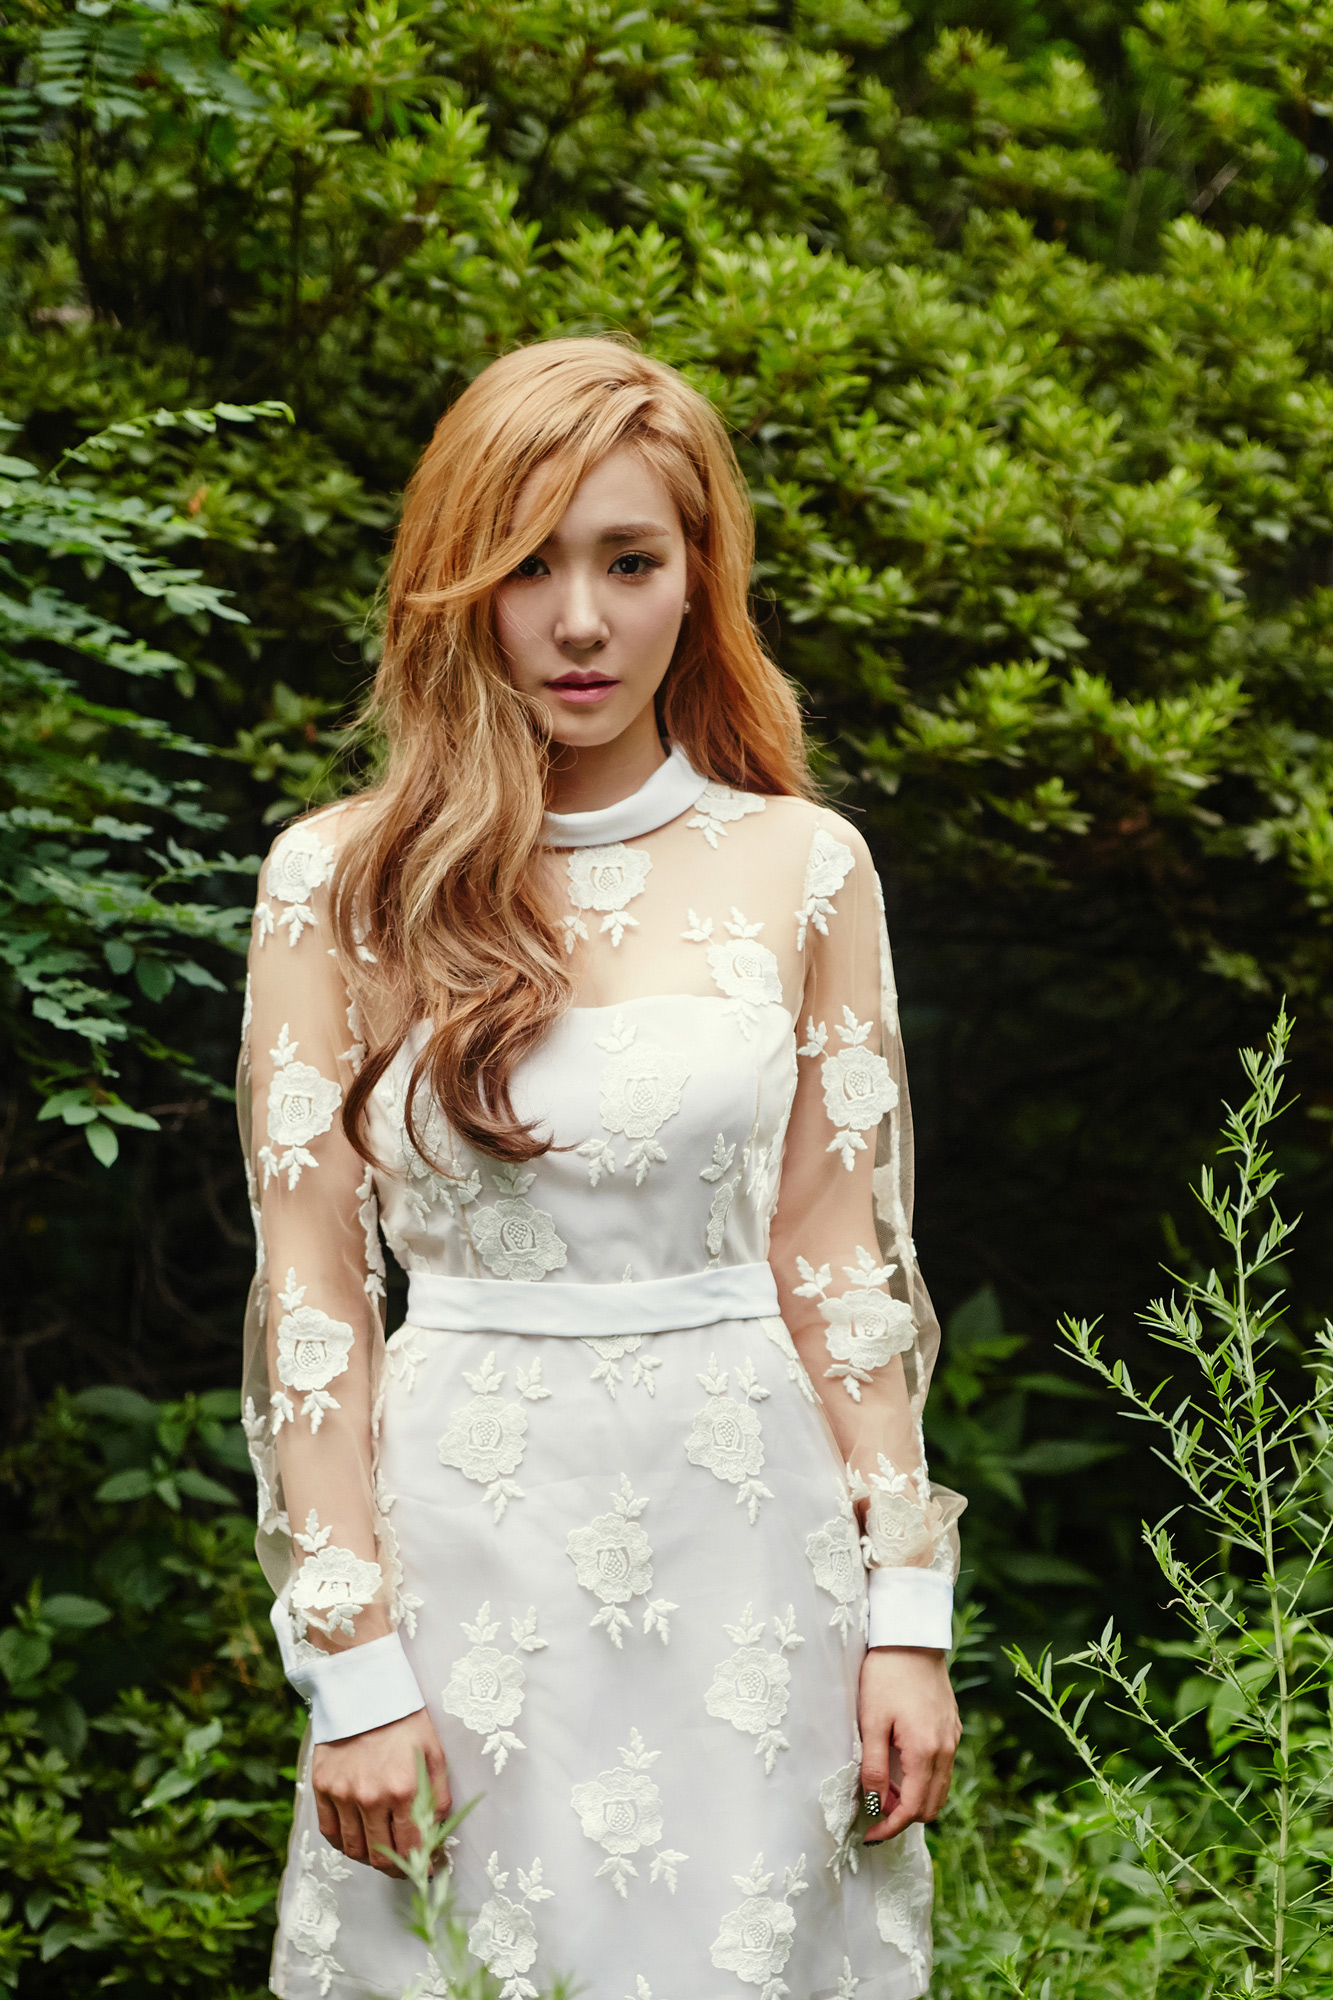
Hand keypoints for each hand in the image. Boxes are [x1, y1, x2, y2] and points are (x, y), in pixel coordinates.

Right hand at [312, 1708, 451, 1875]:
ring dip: (369, 1857)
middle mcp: (371, 1797)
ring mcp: (343, 1794)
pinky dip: (343, 1843)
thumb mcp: (434, 1754)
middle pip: (380, 1856)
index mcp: (404, 1790)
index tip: (425, 1867)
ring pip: (354, 1850)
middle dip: (395, 1866)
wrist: (366, 1690)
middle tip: (403, 1863)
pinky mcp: (323, 1788)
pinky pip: (330, 1833)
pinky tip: (356, 1838)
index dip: (420, 1864)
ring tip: (381, 1850)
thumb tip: (436, 1836)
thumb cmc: (406, 1721)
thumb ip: (438, 1798)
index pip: (411, 1848)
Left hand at [858, 1645, 959, 1843]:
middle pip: (931, 1806)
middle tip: (873, 1808)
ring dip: (914, 1799)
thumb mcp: (871, 1722)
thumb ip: (874, 1768)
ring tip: (884, 1789)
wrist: (910, 1638)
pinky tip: (901, 1767)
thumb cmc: (885, 1676)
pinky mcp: (951, 1727)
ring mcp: (952, 1738)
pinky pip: (943, 1768)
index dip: (890, 1828)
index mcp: (926, 1751)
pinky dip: (924, 1780)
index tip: (869, 1835)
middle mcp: (946, 1750)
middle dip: (903, 1817)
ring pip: (939, 1789)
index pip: (913, 1810)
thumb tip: (875, 1805)